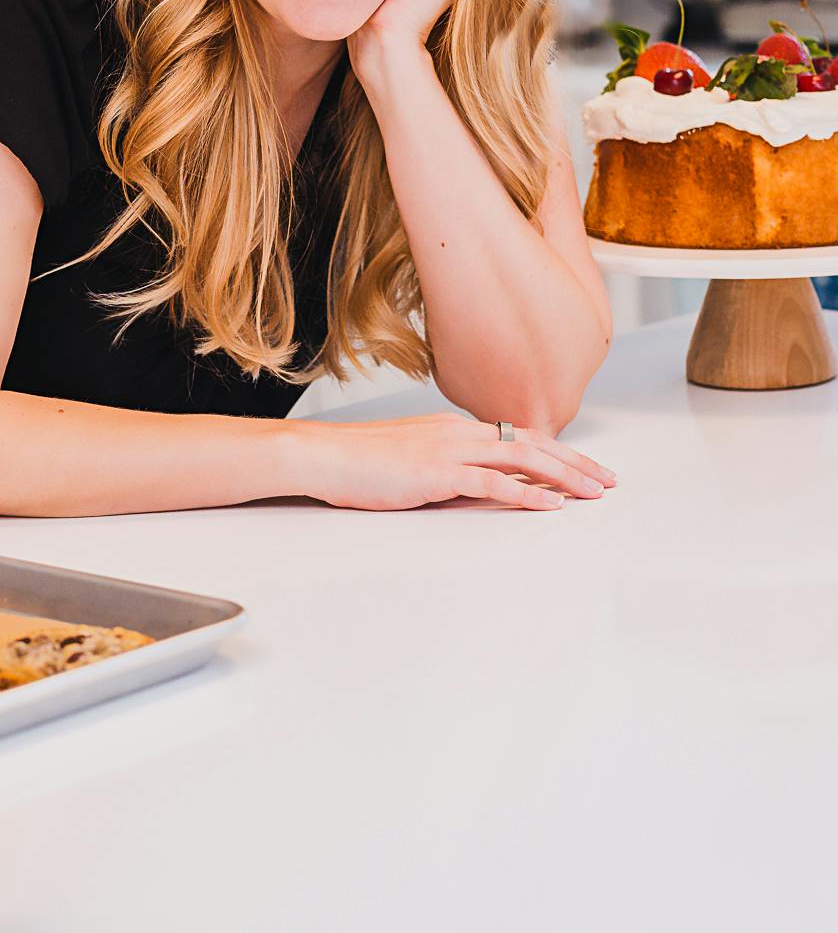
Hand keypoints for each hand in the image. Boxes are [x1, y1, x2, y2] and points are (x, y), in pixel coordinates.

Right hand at [294, 412, 615, 512]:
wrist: (325, 455)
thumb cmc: (360, 461)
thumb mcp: (414, 458)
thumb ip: (449, 467)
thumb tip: (477, 486)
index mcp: (455, 428)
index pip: (519, 435)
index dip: (558, 452)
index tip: (585, 468)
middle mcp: (460, 432)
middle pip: (532, 443)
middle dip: (575, 463)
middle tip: (607, 481)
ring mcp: (450, 450)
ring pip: (523, 458)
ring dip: (564, 477)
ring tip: (593, 493)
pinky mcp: (437, 473)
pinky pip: (493, 483)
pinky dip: (527, 493)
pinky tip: (550, 505)